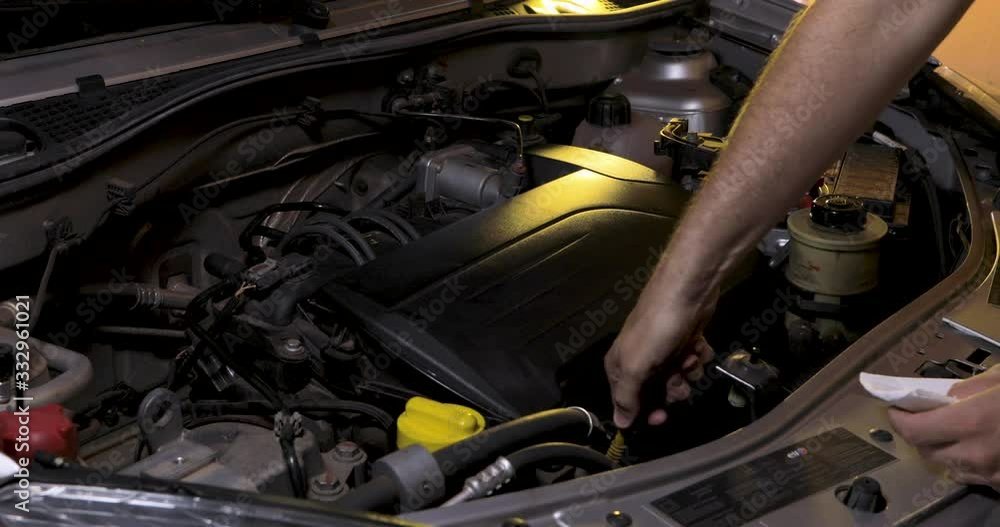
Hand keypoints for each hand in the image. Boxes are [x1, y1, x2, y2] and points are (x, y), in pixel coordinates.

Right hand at [604, 285, 716, 428]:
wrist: (687, 293)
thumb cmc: (657, 330)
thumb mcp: (635, 366)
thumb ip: (626, 397)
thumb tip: (620, 424)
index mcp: (620, 366)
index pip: (627, 403)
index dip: (644, 412)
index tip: (661, 417)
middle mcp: (640, 360)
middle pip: (657, 393)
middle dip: (672, 389)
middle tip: (679, 379)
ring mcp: (664, 351)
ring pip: (679, 378)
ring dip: (688, 371)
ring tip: (688, 353)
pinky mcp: (685, 341)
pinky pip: (694, 362)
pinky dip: (698, 355)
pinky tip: (697, 344)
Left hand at [888, 365, 999, 488]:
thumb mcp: (999, 381)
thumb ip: (966, 389)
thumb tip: (943, 396)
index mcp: (971, 423)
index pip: (913, 430)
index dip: (898, 420)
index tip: (895, 409)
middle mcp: (974, 454)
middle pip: (925, 451)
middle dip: (919, 434)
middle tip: (923, 419)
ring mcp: (989, 475)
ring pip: (947, 466)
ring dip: (942, 451)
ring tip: (952, 433)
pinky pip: (972, 476)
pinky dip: (967, 464)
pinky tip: (977, 448)